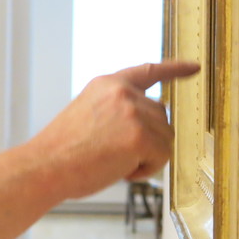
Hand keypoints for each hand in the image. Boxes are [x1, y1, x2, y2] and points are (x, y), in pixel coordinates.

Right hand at [29, 59, 199, 198]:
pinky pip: (162, 157)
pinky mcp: (140, 136)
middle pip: (161, 116)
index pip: (148, 72)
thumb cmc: (61, 152)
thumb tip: (150, 127)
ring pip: (165, 138)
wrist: (44, 167)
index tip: (194, 67)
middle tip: (114, 155)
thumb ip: (117, 111)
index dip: (174, 70)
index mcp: (107, 84)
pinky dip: (146, 170)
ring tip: (113, 162)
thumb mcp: (88, 115)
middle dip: (147, 140)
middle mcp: (122, 92)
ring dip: (146, 156)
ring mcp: (133, 112)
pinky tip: (120, 171)